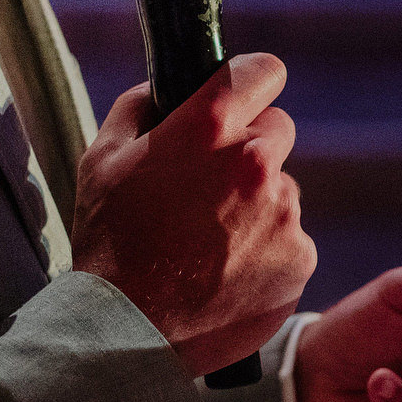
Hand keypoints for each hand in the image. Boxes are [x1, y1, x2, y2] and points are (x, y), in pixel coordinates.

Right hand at [71, 53, 316, 377]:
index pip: (264, 70)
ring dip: (257, 203)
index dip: (251, 81)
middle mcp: (256, 162)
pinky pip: (290, 237)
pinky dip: (267, 249)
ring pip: (281, 188)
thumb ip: (139, 106)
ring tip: (209, 241)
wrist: (129, 331)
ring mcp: (284, 212)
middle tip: (209, 185)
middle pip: (277, 129)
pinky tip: (227, 270)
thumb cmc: (110, 242)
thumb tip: (165, 86)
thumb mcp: (102, 158)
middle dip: (249, 147)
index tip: (242, 97)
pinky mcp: (300, 257)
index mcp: (210, 126)